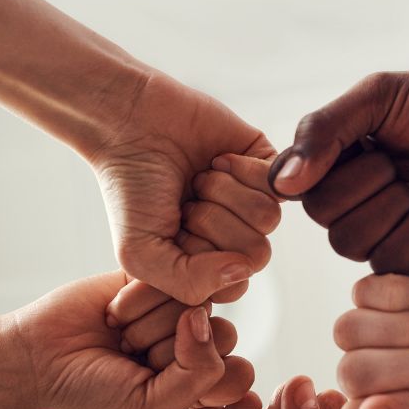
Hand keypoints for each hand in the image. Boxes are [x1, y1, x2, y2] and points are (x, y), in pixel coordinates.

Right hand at [0, 271, 234, 408]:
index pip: (238, 372)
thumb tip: (204, 315)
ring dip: (148, 322)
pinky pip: (169, 274)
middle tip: (130, 356)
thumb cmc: (94, 392)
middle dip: (168, 348)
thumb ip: (199, 373)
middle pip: (221, 333)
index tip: (156, 387)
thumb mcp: (153, 405)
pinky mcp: (156, 275)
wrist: (38, 359)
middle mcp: (197, 342)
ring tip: (120, 335)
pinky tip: (114, 312)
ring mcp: (177, 307)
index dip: (198, 377)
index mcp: (205, 380)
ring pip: (195, 301)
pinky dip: (137, 296)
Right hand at [91, 73, 277, 305]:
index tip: (172, 234)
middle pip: (257, 254)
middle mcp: (236, 237)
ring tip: (197, 180)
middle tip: (184, 202)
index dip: (202, 260)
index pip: (235, 285)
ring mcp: (253, 201)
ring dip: (223, 194)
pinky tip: (216, 159)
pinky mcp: (267, 166)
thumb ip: (189, 282)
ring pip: (268, 219)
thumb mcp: (140, 254)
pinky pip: (279, 184)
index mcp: (210, 265)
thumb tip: (242, 270)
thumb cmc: (131, 190)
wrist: (130, 123)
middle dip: (212, 223)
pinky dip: (241, 170)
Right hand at [268, 13, 408, 273]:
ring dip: (392, 209)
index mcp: (338, 160)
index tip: (365, 144)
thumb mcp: (380, 97)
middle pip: (322, 217)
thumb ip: (324, 130)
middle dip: (367, 183)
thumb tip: (283, 185)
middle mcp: (354, 199)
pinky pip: (389, 265)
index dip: (322, 169)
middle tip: (403, 162)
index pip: (295, 184)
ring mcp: (384, 232)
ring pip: (350, 244)